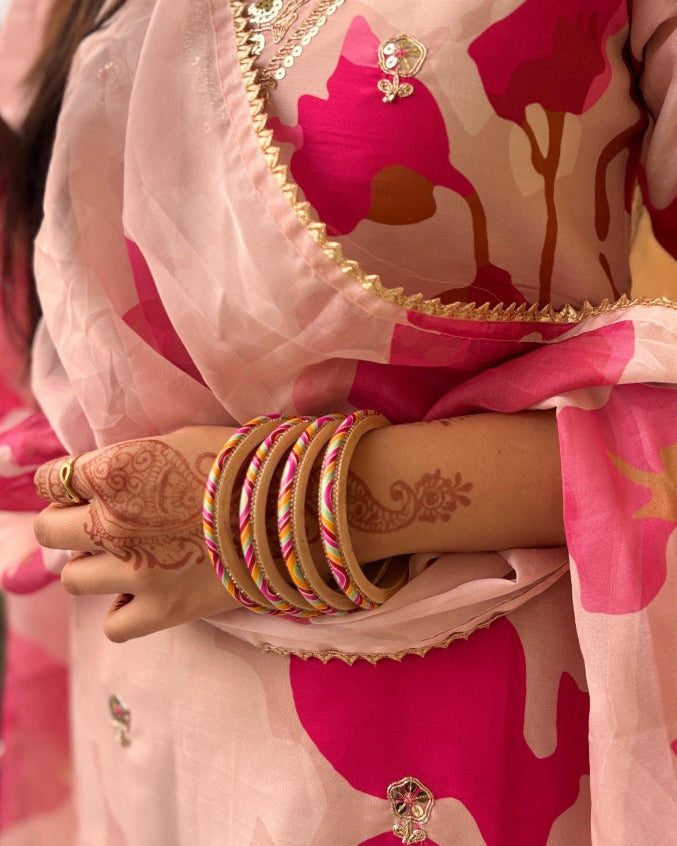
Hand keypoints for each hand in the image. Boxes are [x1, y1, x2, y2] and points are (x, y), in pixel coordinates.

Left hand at [33, 426, 238, 641]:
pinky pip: (113, 624)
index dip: (66, 481)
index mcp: (114, 472)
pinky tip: (145, 591)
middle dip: (68, 522)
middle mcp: (112, 523)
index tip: (80, 485)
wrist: (292, 508)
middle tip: (96, 520)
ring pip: (73, 577)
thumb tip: (98, 476)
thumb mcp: (177, 441)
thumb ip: (129, 460)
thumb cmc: (241, 463)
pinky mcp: (162, 610)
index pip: (53, 478)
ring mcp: (135, 571)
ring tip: (126, 557)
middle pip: (50, 530)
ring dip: (94, 564)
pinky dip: (123, 609)